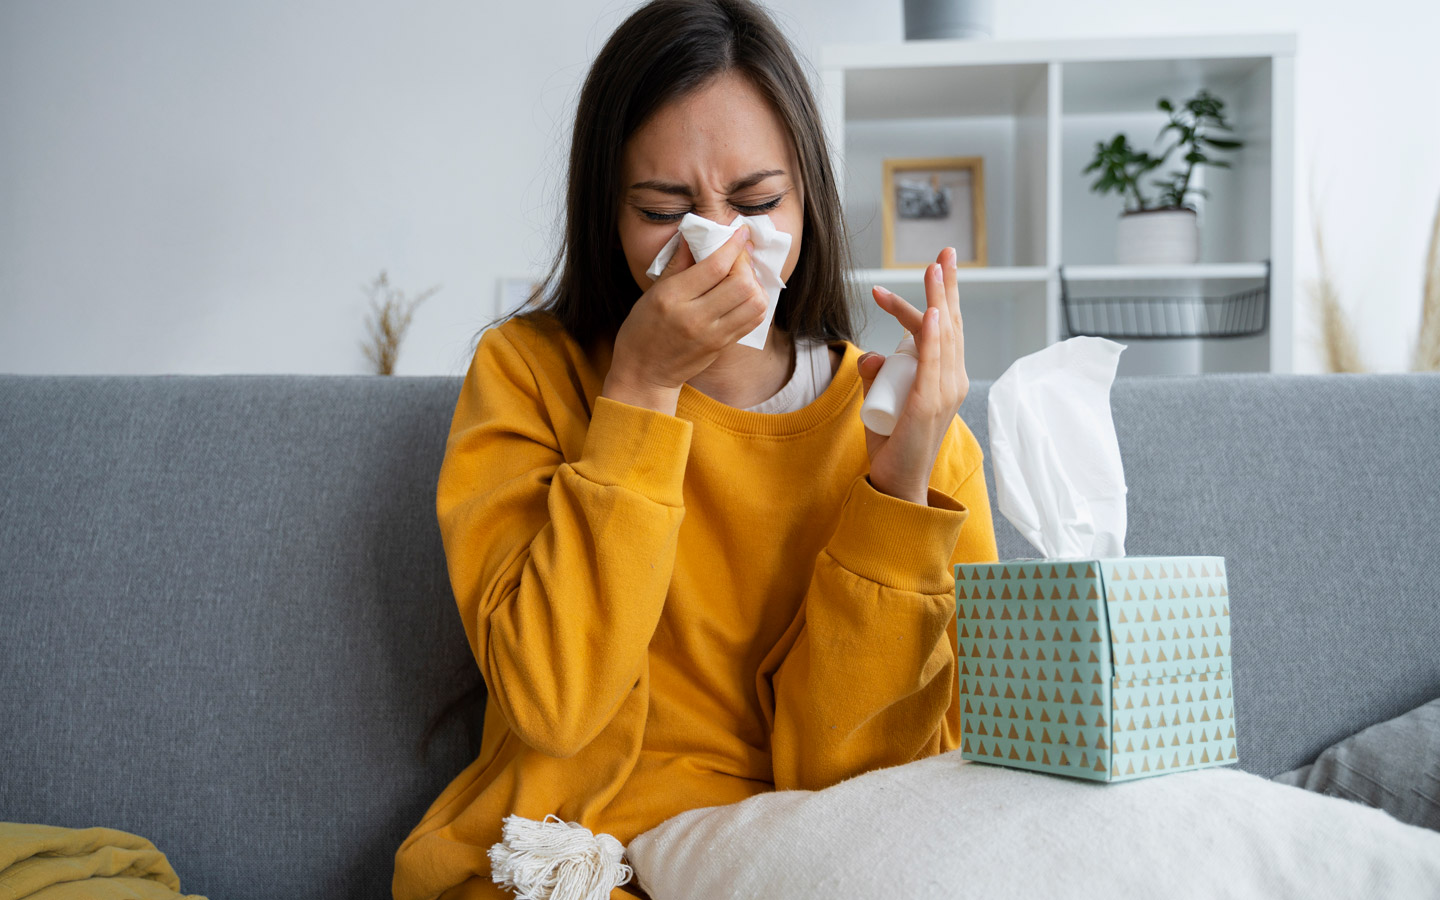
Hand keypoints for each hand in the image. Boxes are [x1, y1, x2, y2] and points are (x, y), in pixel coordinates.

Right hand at [603, 225, 767, 414]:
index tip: (740, 232)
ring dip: (754, 284)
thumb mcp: (653, 292)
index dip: (733, 245)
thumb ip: (678, 264)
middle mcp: (695, 317)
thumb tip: (695, 236)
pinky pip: (753, 319)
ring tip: (741, 278)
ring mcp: (713, 334)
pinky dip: (755, 302)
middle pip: (742, 283)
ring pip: (754, 302)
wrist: (645, 373)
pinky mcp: (723, 345)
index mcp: (673, 298)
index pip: (715, 266)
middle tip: (737, 258)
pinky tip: (743, 295)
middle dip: (745, 264)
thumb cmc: (643, 330)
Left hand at [858, 247, 969, 505]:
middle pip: (952, 324)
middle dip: (948, 286)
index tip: (922, 272)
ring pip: (944, 337)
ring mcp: (944, 392)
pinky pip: (934, 365)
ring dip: (940, 299)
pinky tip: (934, 314)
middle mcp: (952, 380)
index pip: (942, 329)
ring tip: (934, 269)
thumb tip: (869, 353)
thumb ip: (874, 376)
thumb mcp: (880, 400)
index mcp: (945, 377)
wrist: (897, 482)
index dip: (934, 298)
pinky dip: (934, 338)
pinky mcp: (929, 405)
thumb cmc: (893, 443)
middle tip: (945, 253)